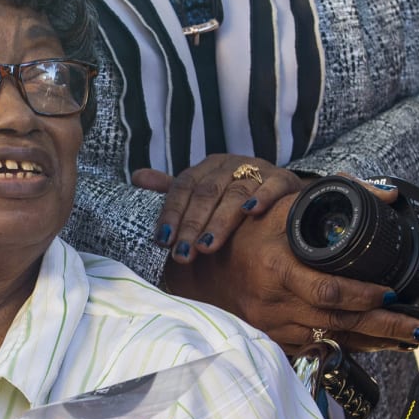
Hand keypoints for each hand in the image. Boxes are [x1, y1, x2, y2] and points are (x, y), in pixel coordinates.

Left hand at [133, 154, 303, 261]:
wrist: (281, 191)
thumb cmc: (233, 196)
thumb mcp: (202, 191)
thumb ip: (172, 189)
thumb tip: (136, 177)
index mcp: (206, 168)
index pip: (182, 187)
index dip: (171, 213)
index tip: (163, 240)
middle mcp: (229, 164)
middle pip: (206, 193)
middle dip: (192, 225)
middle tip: (183, 254)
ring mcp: (257, 169)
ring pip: (235, 193)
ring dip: (220, 220)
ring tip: (207, 246)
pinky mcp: (282, 179)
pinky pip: (273, 185)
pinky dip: (263, 197)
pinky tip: (252, 212)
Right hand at [165, 192, 418, 351]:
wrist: (196, 265)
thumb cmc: (244, 231)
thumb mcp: (283, 207)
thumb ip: (332, 197)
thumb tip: (386, 194)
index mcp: (277, 269)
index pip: (330, 291)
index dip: (364, 296)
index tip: (392, 293)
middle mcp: (274, 303)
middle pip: (338, 323)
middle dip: (384, 327)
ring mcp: (270, 325)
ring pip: (329, 339)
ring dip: (370, 342)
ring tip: (405, 339)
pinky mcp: (269, 338)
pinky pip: (312, 347)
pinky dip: (342, 346)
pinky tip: (368, 344)